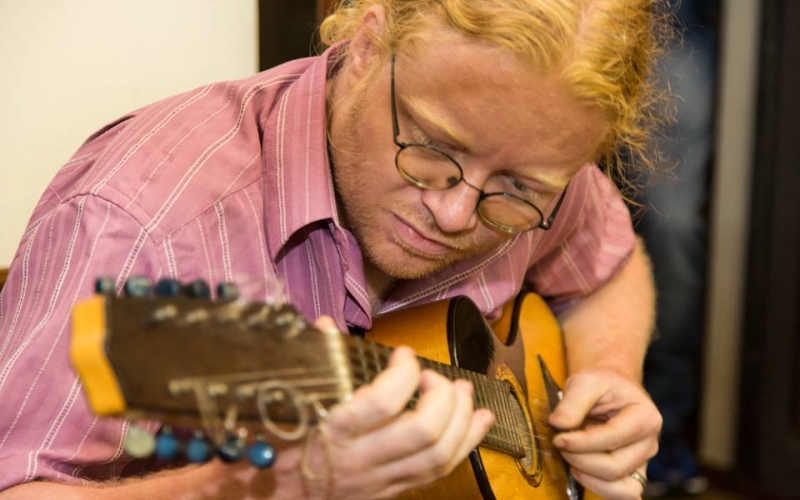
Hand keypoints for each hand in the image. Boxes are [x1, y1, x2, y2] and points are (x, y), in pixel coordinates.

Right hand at [295, 319, 493, 498]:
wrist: (269, 497)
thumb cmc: (276, 444)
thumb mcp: (284, 401)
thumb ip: (311, 361)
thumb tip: (328, 323)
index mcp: (333, 432)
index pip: (383, 403)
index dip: (404, 372)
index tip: (404, 354)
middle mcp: (360, 460)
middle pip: (423, 431)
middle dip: (443, 395)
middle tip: (435, 375)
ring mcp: (379, 479)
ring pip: (438, 454)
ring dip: (463, 419)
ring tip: (464, 391)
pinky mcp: (390, 491)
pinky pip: (438, 472)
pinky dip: (467, 444)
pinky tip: (479, 421)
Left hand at [549, 369, 661, 499]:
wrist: (611, 388)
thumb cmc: (601, 384)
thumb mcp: (585, 381)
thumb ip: (572, 402)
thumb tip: (558, 424)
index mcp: (645, 417)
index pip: (613, 438)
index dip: (581, 443)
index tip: (557, 438)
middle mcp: (649, 444)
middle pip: (615, 467)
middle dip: (581, 461)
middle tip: (560, 445)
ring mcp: (642, 462)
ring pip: (620, 488)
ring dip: (589, 479)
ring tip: (570, 460)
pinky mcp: (631, 473)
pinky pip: (621, 494)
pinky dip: (599, 489)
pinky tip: (579, 472)